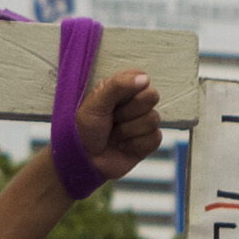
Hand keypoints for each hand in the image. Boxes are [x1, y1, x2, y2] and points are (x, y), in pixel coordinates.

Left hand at [74, 69, 164, 186]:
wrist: (83, 161)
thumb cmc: (84, 130)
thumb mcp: (96, 103)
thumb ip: (118, 86)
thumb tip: (144, 78)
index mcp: (121, 88)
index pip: (141, 77)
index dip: (129, 90)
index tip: (111, 102)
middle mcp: (135, 103)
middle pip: (151, 96)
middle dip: (128, 112)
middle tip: (111, 120)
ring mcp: (143, 122)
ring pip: (153, 119)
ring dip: (128, 131)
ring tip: (113, 136)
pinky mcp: (148, 142)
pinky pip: (155, 138)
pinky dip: (135, 145)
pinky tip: (123, 147)